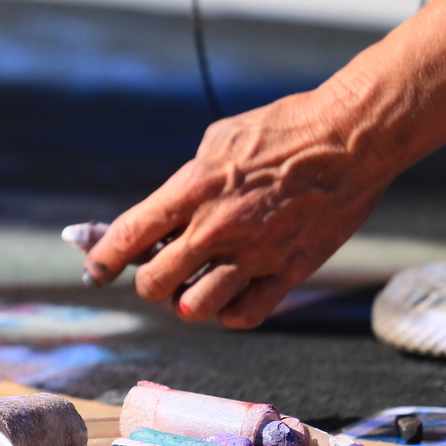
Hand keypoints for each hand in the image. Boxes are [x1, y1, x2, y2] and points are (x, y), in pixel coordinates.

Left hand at [83, 86, 392, 327]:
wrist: (351, 136)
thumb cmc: (281, 128)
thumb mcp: (217, 141)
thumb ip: (185, 184)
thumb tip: (159, 218)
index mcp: (194, 188)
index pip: (129, 236)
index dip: (102, 259)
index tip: (94, 270)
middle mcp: (218, 226)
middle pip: (154, 283)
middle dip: (148, 281)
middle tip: (158, 270)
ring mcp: (255, 253)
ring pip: (193, 309)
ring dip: (186, 300)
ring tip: (195, 284)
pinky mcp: (290, 271)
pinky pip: (243, 316)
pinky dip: (229, 312)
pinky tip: (230, 293)